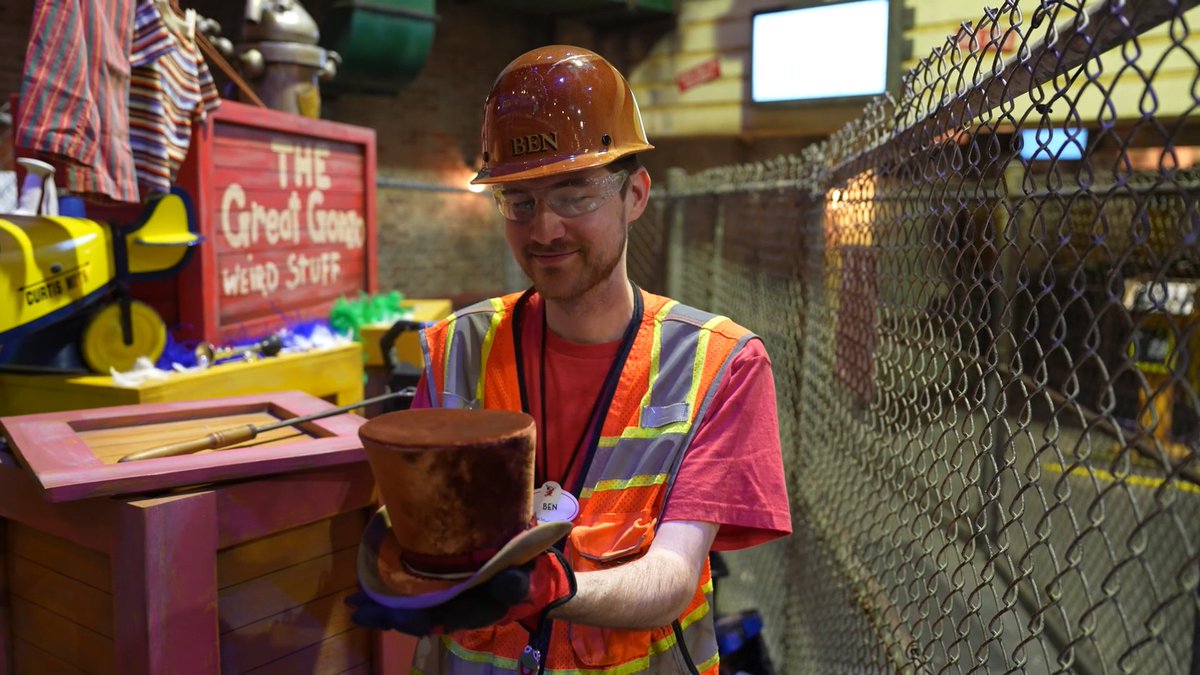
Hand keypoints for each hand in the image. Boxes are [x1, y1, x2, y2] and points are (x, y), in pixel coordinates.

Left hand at [347, 549, 575, 635]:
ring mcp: (442, 600)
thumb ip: (515, 584)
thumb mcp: (524, 580)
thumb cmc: (523, 575)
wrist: (527, 574)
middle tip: (355, 606)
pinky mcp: (437, 587)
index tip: (385, 612)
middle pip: (411, 616)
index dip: (406, 617)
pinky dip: (389, 592)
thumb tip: (506, 581)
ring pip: (406, 607)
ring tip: (355, 599)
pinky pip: (410, 594)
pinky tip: (371, 586)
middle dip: (383, 613)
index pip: (432, 619)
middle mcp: (450, 610)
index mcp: (467, 611)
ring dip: (380, 604)